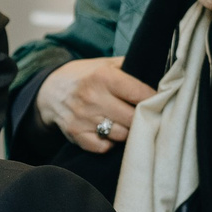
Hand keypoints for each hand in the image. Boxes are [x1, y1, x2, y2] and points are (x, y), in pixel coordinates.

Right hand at [35, 55, 154, 152]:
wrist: (50, 90)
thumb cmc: (86, 76)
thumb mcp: (106, 64)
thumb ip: (131, 67)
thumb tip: (161, 75)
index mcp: (103, 76)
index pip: (140, 93)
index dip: (155, 99)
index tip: (160, 102)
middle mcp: (92, 97)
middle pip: (133, 118)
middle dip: (142, 118)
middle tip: (147, 116)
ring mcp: (83, 117)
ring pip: (121, 135)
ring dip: (127, 132)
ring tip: (127, 124)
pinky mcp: (76, 134)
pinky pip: (103, 147)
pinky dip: (110, 143)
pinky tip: (110, 133)